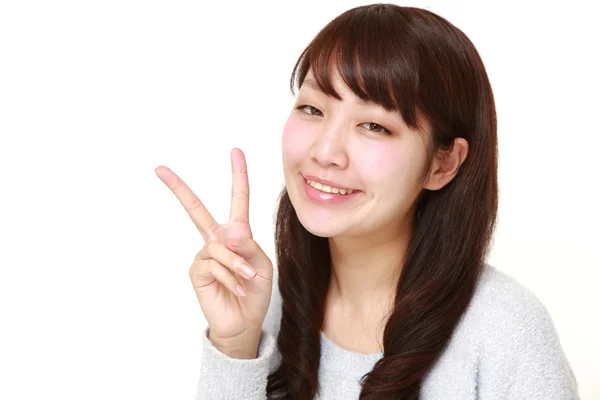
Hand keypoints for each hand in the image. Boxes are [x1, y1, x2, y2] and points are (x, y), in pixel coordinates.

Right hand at [155, 148, 272, 347]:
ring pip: (220, 247)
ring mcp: (204, 254)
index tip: (235, 151)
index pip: (237, 199)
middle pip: (195, 209)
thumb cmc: (254, 291)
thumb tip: (226, 236)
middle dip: (178, 188)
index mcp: (236, 233)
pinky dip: (229, 276)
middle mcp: (216, 240)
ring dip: (237, 264)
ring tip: (246, 279)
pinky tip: (234, 287)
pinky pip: (213, 264)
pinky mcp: (197, 270)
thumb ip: (248, 245)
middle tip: (159, 168)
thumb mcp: (261, 264)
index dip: (238, 175)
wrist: (244, 321)